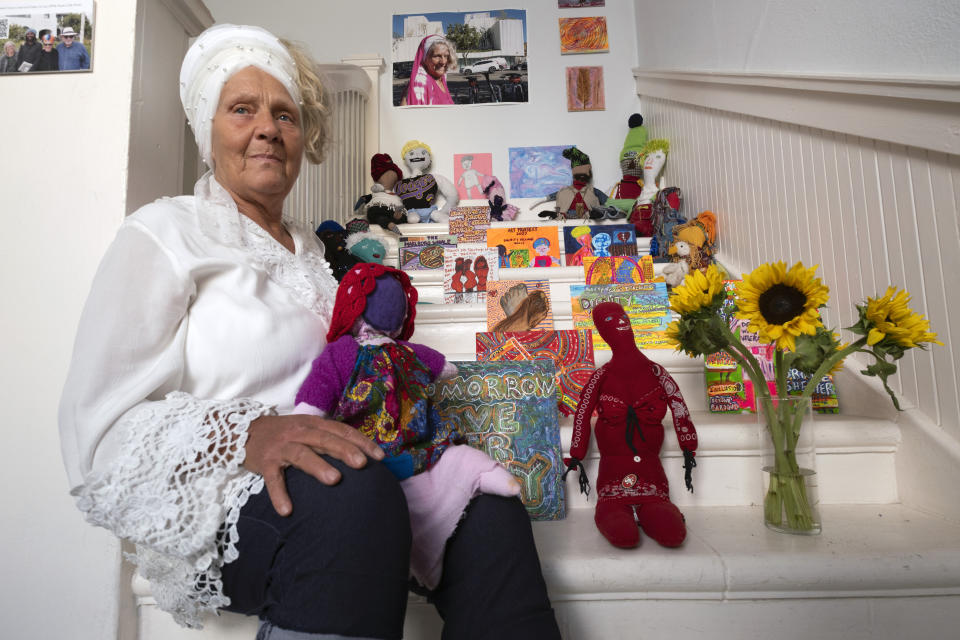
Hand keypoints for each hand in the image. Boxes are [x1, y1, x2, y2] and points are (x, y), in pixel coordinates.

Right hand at [244, 414, 385, 515]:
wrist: (244, 432)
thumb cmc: (285, 434)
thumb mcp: (307, 429)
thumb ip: (329, 439)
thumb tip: (362, 455)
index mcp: (313, 424)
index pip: (341, 430)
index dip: (361, 442)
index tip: (379, 457)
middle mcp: (298, 432)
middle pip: (324, 439)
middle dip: (344, 451)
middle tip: (362, 464)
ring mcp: (281, 447)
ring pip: (302, 454)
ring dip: (318, 467)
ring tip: (335, 480)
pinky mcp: (266, 462)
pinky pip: (273, 479)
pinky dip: (279, 494)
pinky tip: (287, 511)